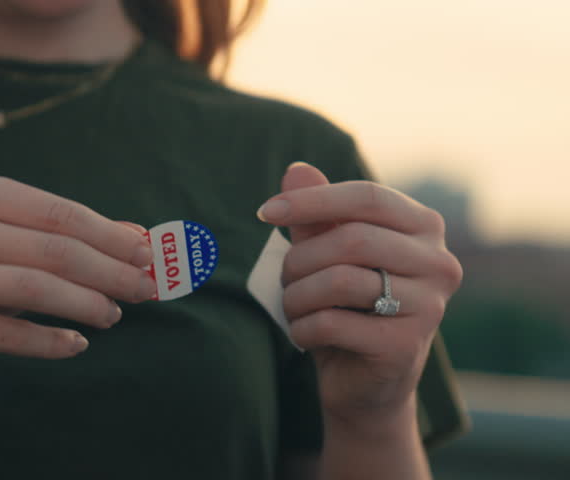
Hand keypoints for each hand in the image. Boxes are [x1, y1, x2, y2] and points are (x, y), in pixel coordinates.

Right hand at [0, 175, 156, 379]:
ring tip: (116, 315)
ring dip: (87, 303)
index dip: (113, 237)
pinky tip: (78, 344)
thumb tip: (141, 239)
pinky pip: (5, 333)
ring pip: (34, 288)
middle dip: (111, 271)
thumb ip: (67, 237)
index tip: (153, 257)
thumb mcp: (6, 243)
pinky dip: (49, 341)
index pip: (61, 214)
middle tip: (149, 290)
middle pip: (54, 250)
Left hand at [258, 163, 462, 426]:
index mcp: (423, 228)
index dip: (313, 200)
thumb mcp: (328, 254)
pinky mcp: (405, 346)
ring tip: (293, 306)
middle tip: (284, 279)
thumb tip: (296, 170)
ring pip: (340, 281)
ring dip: (297, 295)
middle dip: (301, 259)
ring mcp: (429, 307)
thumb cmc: (346, 307)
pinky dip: (303, 328)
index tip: (265, 212)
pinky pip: (332, 323)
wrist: (365, 382)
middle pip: (352, 239)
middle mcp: (439, 263)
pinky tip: (304, 334)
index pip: (368, 196)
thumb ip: (316, 215)